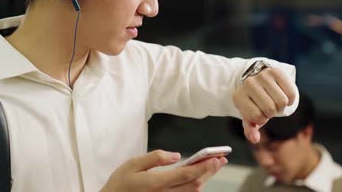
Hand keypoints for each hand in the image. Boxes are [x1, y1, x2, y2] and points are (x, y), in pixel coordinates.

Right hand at [101, 150, 226, 191]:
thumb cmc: (120, 184)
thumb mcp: (132, 164)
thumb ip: (155, 158)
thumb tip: (175, 155)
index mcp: (157, 182)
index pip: (187, 174)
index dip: (205, 166)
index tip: (217, 158)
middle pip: (194, 184)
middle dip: (210, 171)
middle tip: (221, 159)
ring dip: (204, 178)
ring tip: (212, 166)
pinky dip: (194, 186)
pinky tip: (198, 178)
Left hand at [232, 67, 296, 142]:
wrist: (258, 79)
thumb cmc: (254, 101)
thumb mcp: (250, 115)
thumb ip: (250, 128)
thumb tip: (254, 139)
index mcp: (238, 96)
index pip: (257, 117)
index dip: (262, 119)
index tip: (259, 112)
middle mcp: (248, 84)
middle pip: (271, 109)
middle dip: (273, 112)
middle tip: (269, 106)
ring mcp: (262, 76)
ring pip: (282, 101)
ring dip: (281, 106)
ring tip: (275, 100)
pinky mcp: (275, 71)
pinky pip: (291, 92)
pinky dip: (291, 99)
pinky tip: (284, 95)